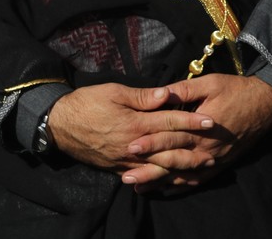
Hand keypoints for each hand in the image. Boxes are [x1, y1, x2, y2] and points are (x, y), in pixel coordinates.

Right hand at [46, 83, 215, 174]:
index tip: (212, 122)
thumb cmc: (87, 103)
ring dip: (181, 167)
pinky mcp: (116, 167)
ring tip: (200, 166)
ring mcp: (125, 159)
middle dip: (193, 149)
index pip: (171, 122)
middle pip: (169, 148)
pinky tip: (173, 178)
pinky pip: (142, 175)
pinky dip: (160, 178)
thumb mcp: (115, 92)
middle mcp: (133, 145)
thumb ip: (144, 96)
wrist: (57, 124)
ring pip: (158, 166)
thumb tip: (168, 93)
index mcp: (135, 123)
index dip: (192, 122)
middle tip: (214, 151)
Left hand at [121, 74, 271, 191]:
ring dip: (161, 182)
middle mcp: (207, 147)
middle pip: (173, 161)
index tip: (130, 146)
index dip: (150, 143)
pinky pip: (199, 179)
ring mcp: (215, 158)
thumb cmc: (238, 90)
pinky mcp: (221, 164)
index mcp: (202, 127)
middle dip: (148, 169)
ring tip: (139, 187)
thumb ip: (184, 89)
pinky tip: (167, 189)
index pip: (171, 137)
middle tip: (126, 175)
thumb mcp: (211, 83)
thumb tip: (160, 93)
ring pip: (183, 174)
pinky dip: (182, 186)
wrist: (267, 103)